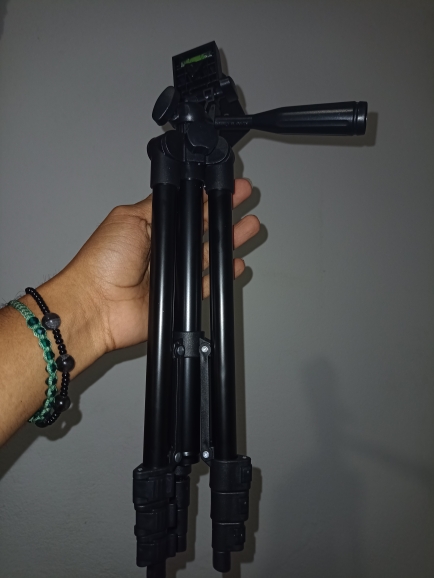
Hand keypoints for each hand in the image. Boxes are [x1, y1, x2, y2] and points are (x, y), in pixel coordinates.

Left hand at [60, 179, 259, 352]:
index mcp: (151, 227)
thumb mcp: (128, 218)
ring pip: (208, 254)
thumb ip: (157, 206)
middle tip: (244, 199)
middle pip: (201, 228)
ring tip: (249, 226)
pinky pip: (206, 284)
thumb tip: (178, 190)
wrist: (97, 305)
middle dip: (224, 214)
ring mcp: (172, 273)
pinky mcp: (179, 296)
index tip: (225, 187)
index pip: (186, 209)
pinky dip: (221, 275)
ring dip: (229, 240)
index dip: (206, 197)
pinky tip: (234, 263)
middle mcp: (164, 249)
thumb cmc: (103, 262)